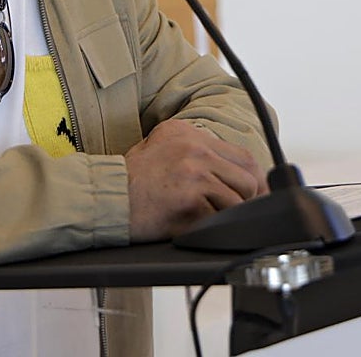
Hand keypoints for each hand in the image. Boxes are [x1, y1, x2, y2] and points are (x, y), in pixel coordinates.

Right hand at [124, 119, 267, 241]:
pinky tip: (193, 225)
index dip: (255, 180)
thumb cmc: (131, 180)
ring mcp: (194, 173)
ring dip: (228, 216)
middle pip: (248, 177)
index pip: (241, 155)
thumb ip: (195, 152)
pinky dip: (211, 228)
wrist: (105, 198)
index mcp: (188, 133)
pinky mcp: (190, 199)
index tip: (256, 195)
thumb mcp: (160, 148)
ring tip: (207, 218)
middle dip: (248, 200)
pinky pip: (219, 219)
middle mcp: (194, 148)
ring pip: (238, 200)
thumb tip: (233, 172)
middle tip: (239, 214)